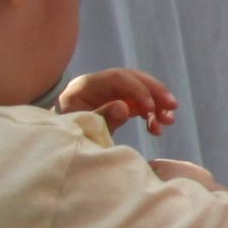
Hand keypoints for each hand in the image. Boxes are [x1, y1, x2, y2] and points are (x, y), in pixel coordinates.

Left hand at [59, 65, 181, 132]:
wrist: (54, 148)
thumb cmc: (66, 139)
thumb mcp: (82, 131)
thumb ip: (102, 118)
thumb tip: (124, 107)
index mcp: (84, 87)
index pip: (117, 79)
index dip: (137, 91)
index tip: (151, 109)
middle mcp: (98, 85)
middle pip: (132, 79)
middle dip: (154, 91)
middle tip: (172, 106)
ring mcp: (108, 93)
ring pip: (138, 90)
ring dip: (157, 103)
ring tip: (169, 120)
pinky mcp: (116, 103)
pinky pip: (137, 103)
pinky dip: (150, 113)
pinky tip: (157, 127)